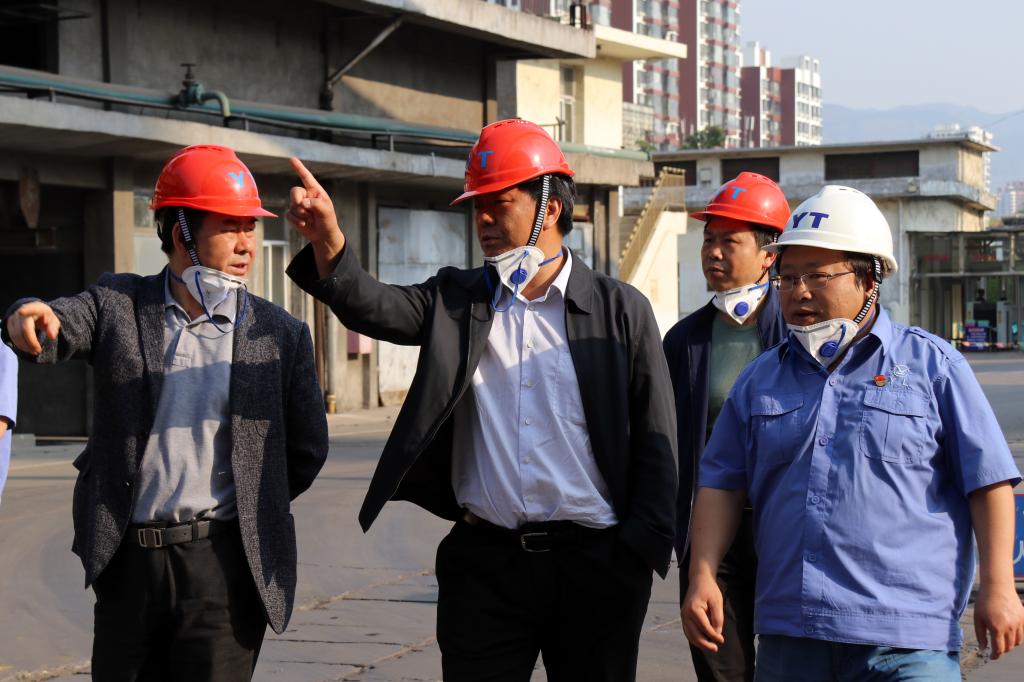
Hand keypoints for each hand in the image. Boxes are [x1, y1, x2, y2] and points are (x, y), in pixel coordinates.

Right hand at [6, 301, 59, 354]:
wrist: (35, 314)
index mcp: (36, 308)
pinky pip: (13, 336)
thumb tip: (52, 336)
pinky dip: (20, 345)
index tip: (22, 312)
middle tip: (38, 351)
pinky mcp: (9, 324)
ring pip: (16, 334)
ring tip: (35, 351)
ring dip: (25, 345)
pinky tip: (27, 348)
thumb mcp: (53, 321)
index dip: (26, 310)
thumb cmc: (46, 318)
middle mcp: (22, 311)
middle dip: (31, 342)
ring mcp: (14, 317)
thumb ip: (53, 327)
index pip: (31, 308)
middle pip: (24, 328)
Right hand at [287, 158, 344, 277]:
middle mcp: (306, 196)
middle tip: (306, 210)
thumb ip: (316, 204)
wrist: (323, 236)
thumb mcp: (326, 212)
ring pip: (292, 204)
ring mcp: (298, 205)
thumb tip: (302, 203)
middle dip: (298, 200)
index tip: (292, 159)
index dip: (299, 168)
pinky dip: (296, 220)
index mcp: (316, 191)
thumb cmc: (328, 221)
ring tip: (311, 219)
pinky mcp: (292, 214)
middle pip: (295, 191)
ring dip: (301, 214)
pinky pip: (288, 214)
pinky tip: (304, 224)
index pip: (306, 177)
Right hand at [681, 571, 725, 651]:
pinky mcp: (684, 617)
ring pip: (690, 635)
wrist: (699, 580)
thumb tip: (716, 633)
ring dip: (700, 643)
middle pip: (695, 634)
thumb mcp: (717, 602)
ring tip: (710, 647)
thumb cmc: (709, 590)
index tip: (722, 640)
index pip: (705, 628)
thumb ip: (717, 618)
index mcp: (693, 609)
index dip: (714, 636)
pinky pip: (688, 631)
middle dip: (705, 643)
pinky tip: (703, 642)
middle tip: (715, 648)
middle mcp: (685, 614)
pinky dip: (694, 638)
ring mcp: (683, 616)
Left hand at [975, 583, 1023, 659]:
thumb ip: (980, 635)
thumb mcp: (978, 618)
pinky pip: (1022, 633)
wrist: (997, 586)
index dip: (995, 655)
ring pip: (1018, 641)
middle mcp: (1010, 627)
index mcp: (997, 628)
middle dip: (1002, 650)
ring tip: (1003, 641)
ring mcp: (1019, 623)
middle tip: (996, 648)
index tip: (991, 657)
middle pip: (1009, 647)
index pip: (999, 649)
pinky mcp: (1023, 618)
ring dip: (1010, 644)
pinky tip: (1010, 633)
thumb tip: (983, 648)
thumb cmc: (984, 601)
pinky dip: (1017, 636)